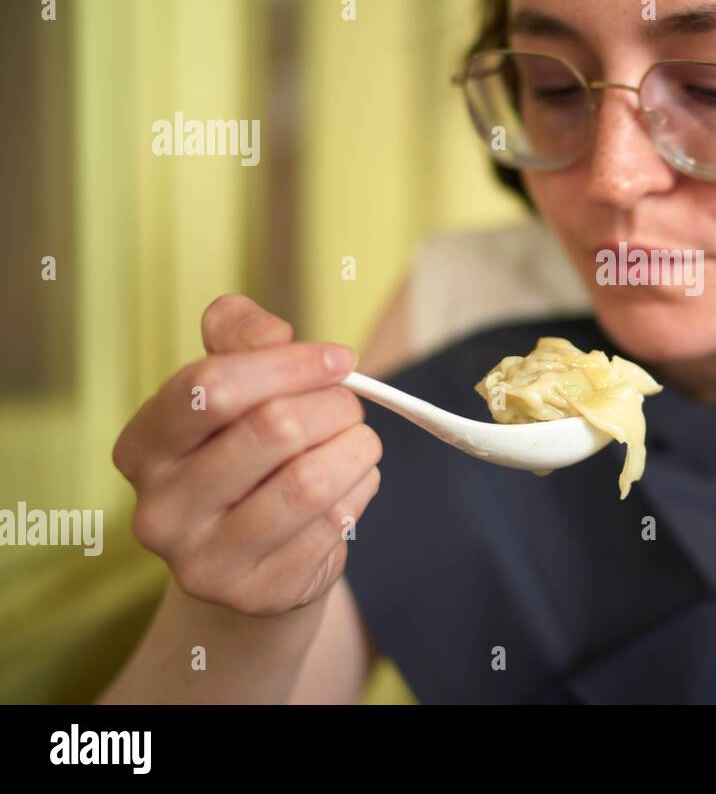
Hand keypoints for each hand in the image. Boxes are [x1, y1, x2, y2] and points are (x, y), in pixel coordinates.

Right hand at [112, 295, 381, 616]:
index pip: (211, 385)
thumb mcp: (235, 388)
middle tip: (350, 407)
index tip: (341, 358)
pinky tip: (352, 486)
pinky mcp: (256, 594)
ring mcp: (203, 561)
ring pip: (310, 482)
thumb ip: (242, 339)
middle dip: (333, 406)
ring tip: (360, 442)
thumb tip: (272, 332)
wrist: (253, 556)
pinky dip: (359, 492)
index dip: (290, 363)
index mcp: (144, 446)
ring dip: (355, 449)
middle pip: (274, 428)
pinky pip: (332, 525)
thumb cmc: (246, 453)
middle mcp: (159, 509)